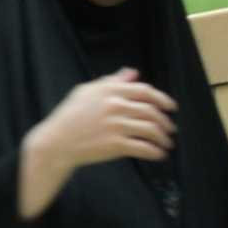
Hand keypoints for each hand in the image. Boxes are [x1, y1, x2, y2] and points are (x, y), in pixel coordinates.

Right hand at [19, 68, 176, 218]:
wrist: (56, 141)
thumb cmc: (70, 115)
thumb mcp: (86, 91)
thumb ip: (111, 81)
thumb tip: (133, 73)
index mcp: (109, 90)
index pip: (145, 91)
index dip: (163, 99)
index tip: (171, 107)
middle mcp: (115, 105)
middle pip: (152, 112)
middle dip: (165, 122)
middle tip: (170, 129)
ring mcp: (116, 125)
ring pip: (151, 130)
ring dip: (163, 138)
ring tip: (165, 144)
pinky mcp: (115, 144)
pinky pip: (144, 148)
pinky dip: (155, 152)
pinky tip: (158, 155)